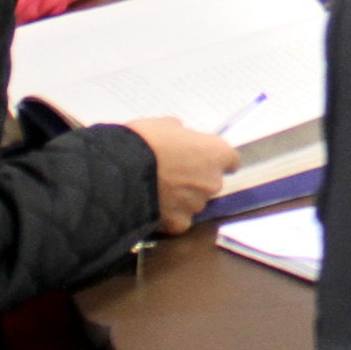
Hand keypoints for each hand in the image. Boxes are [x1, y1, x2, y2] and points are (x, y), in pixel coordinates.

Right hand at [121, 116, 239, 233]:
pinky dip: (169, 216)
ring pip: (194, 203)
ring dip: (182, 199)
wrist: (121, 172)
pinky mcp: (178, 224)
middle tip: (173, 174)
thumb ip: (183, 136)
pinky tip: (153, 206)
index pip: (229, 161)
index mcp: (217, 153)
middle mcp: (213, 182)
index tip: (203, 160)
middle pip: (211, 183)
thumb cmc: (146, 142)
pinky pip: (178, 221)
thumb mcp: (167, 125)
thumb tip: (180, 141)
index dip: (214, 160)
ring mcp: (196, 205)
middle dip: (196, 180)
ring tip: (158, 190)